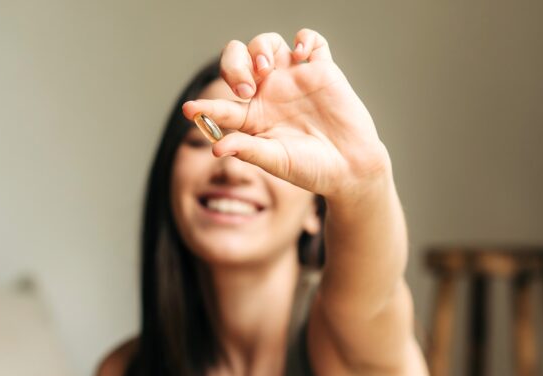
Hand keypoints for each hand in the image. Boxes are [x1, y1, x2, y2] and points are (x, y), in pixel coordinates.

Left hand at [181, 29, 391, 197]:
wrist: (351, 169)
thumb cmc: (312, 169)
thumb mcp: (276, 161)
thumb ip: (248, 150)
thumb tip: (216, 146)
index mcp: (254, 117)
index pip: (222, 106)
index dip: (205, 106)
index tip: (191, 110)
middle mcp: (270, 93)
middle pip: (238, 60)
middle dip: (233, 65)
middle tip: (246, 86)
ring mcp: (295, 79)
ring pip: (267, 44)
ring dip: (260, 47)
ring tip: (266, 68)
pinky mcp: (322, 71)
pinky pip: (311, 41)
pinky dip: (305, 38)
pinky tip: (301, 53)